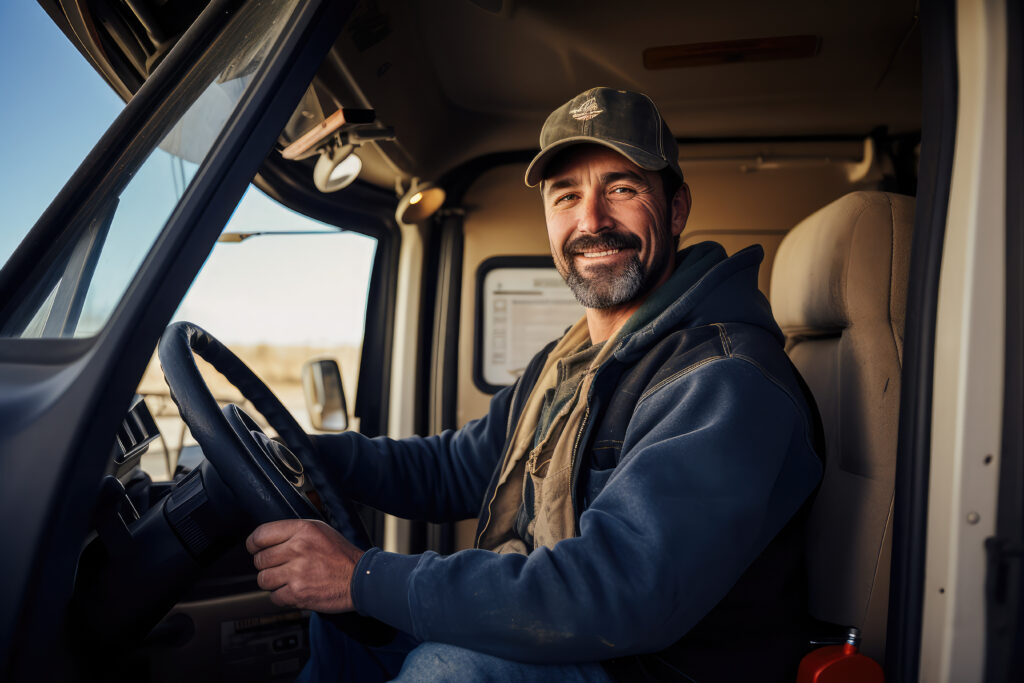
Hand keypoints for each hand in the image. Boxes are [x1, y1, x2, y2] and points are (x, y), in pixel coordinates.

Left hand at [245, 519, 363, 611]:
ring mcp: (297, 572)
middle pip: (260, 559)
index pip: (261, 535)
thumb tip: (267, 538)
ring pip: (263, 579)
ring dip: (272, 582)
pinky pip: (274, 597)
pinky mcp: (298, 593)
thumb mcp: (320, 530)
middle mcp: (298, 548)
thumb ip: (294, 532)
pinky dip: (282, 596)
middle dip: (266, 565)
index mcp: (303, 530)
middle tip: (279, 566)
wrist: (359, 579)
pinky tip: (295, 590)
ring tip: (287, 579)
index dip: (253, 544)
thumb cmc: (341, 555)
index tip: (255, 549)